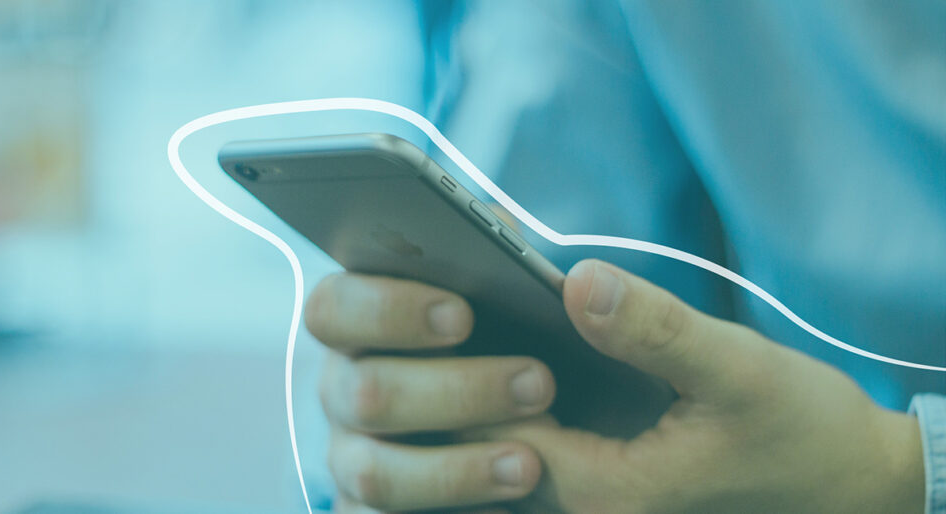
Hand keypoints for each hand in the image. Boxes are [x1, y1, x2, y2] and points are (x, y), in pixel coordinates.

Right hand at [306, 273, 554, 511]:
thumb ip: (543, 278)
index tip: (463, 316)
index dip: (387, 310)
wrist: (539, 414)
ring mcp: (353, 459)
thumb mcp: (524, 297)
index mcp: (360, 323)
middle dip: (454, 392)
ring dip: (453, 471)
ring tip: (530, 465)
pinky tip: (507, 511)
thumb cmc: (514, 336)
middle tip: (538, 383)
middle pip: (362, 393)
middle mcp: (345, 390)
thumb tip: (589, 285)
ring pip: (375, 475)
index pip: (334, 308)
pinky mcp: (371, 513)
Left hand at [474, 259, 925, 512]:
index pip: (487, 436)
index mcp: (603, 493)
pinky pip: (537, 445)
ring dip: (486, 390)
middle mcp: (585, 509)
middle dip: (462, 376)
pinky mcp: (607, 484)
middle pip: (482, 447)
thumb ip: (654, 330)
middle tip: (451, 300)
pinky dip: (519, 400)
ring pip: (504, 449)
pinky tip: (524, 349)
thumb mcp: (734, 370)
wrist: (847, 481)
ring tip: (479, 316)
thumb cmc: (801, 432)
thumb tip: (577, 281)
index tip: (454, 298)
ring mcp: (595, 502)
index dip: (465, 365)